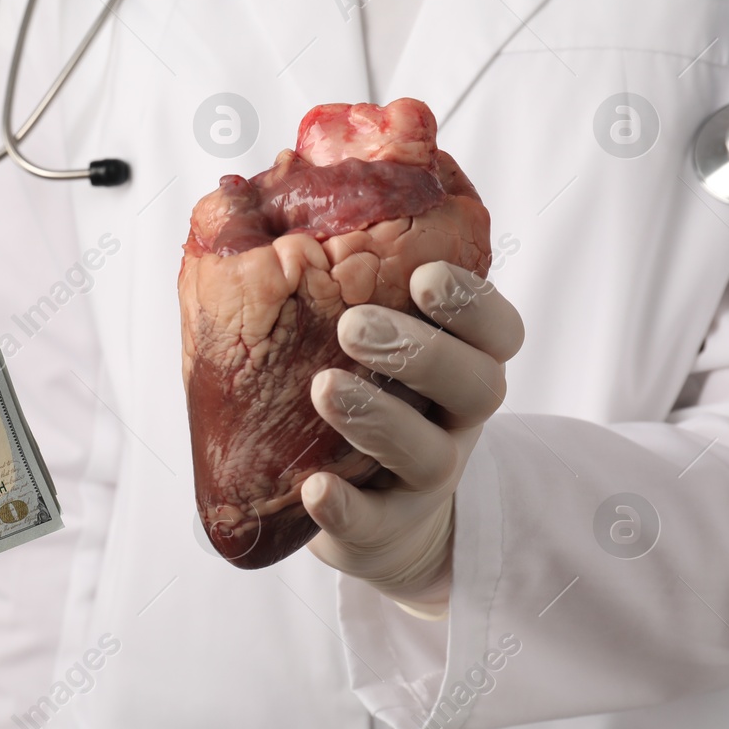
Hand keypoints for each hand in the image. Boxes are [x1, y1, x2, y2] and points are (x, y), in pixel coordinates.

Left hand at [302, 262, 523, 617]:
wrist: (377, 516)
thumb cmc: (358, 394)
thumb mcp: (352, 339)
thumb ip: (317, 280)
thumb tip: (232, 199)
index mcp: (459, 358)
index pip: (496, 328)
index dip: (471, 303)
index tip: (425, 278)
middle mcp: (457, 418)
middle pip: (475, 384)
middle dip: (420, 351)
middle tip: (354, 326)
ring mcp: (428, 477)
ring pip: (427, 451)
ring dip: (378, 418)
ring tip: (323, 389)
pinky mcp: (388, 529)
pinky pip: (374, 521)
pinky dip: (344, 507)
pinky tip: (312, 489)